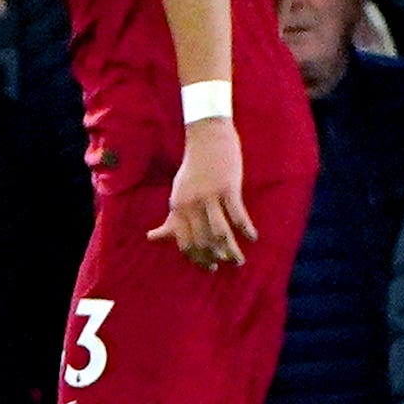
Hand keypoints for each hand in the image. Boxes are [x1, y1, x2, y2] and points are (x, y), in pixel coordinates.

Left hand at [147, 116, 255, 268]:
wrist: (207, 136)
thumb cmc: (193, 169)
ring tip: (239, 260)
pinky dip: (246, 230)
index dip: (196, 258)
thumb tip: (151, 237)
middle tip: (227, 265)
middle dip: (215, 258)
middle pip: (203, 240)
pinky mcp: (228, 188)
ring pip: (221, 233)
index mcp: (177, 205)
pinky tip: (252, 237)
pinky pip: (238, 216)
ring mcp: (210, 196)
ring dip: (231, 250)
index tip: (208, 267)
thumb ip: (170, 219)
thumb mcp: (177, 193)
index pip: (184, 241)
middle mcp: (191, 203)